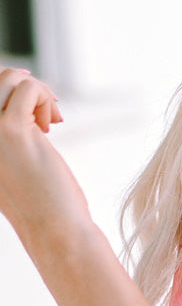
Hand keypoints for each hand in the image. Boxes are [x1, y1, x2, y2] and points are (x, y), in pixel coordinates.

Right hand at [0, 68, 88, 242]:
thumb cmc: (38, 200)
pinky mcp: (10, 130)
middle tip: (46, 116)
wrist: (53, 228)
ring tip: (48, 121)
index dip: (6, 90)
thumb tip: (17, 86)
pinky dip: (45, 99)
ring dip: (36, 91)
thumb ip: (4, 133)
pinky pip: (28, 89)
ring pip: (9, 77)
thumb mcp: (10, 162)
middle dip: (24, 86)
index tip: (30, 107)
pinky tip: (52, 125)